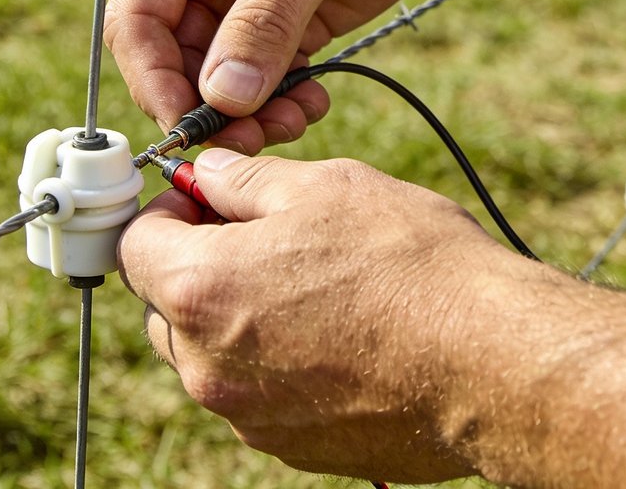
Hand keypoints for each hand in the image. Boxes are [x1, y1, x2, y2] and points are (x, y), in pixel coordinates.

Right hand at [104, 0, 459, 151]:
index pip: (136, 18)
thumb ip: (265, 20)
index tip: (188, 127)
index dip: (153, 79)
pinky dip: (280, 102)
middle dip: (208, 105)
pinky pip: (263, 78)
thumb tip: (223, 97)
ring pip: (218, 79)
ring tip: (293, 121)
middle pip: (173, 59)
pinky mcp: (280, 19)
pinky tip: (311, 103)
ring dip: (247, 112)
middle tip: (252, 139)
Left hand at [117, 149, 511, 481]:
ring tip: (318, 283)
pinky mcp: (291, 448)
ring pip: (213, 354)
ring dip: (241, 315)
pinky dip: (280, 361)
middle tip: (268, 235)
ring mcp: (248, 416)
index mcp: (203, 290)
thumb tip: (212, 176)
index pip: (137, 245)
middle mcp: (208, 367)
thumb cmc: (411, 265)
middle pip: (167, 306)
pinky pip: (259, 393)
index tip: (209, 198)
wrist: (488, 360)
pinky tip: (342, 331)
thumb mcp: (328, 188)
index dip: (169, 210)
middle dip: (201, 265)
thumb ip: (249, 183)